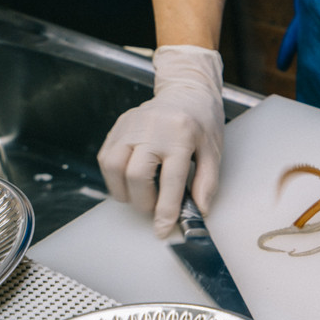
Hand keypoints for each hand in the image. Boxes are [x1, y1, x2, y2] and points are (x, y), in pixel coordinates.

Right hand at [97, 45, 223, 236]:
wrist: (187, 90)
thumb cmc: (203, 122)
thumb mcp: (213, 151)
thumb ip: (207, 182)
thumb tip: (199, 211)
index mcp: (181, 135)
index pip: (170, 181)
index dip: (165, 210)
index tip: (162, 229)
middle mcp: (153, 129)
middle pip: (136, 175)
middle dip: (143, 202)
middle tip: (153, 210)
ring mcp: (131, 125)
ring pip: (113, 166)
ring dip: (123, 191)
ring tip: (140, 196)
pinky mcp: (119, 125)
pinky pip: (106, 157)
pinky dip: (114, 176)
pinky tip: (129, 180)